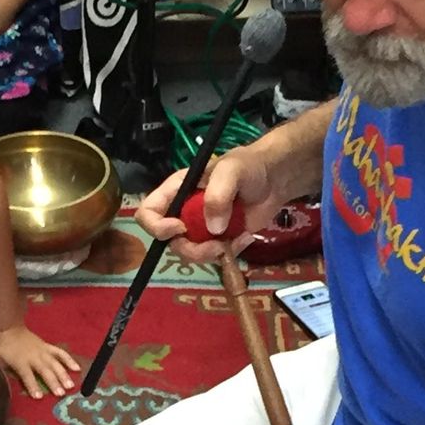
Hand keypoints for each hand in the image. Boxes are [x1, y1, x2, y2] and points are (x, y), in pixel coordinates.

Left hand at [0, 325, 77, 399]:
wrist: (9, 328)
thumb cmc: (1, 346)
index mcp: (20, 361)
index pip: (27, 375)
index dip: (32, 386)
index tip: (39, 396)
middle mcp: (34, 356)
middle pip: (45, 370)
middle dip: (53, 382)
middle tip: (60, 393)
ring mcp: (43, 351)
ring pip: (55, 363)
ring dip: (63, 374)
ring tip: (70, 386)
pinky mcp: (48, 347)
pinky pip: (61, 353)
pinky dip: (69, 360)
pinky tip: (77, 369)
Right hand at [135, 148, 277, 267]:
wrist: (275, 179)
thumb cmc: (248, 167)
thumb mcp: (231, 171)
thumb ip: (218, 195)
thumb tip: (213, 229)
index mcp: (177, 191)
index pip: (148, 212)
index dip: (156, 226)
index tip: (180, 229)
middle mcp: (183, 212)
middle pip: (170, 241)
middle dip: (192, 249)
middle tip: (216, 247)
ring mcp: (200, 229)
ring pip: (192, 253)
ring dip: (211, 254)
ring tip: (238, 239)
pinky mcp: (218, 241)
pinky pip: (214, 257)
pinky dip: (230, 253)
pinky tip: (245, 237)